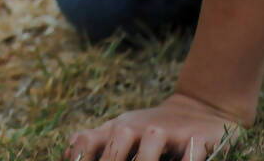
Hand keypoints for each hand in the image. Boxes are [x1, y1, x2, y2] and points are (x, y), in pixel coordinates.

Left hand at [65, 92, 242, 160]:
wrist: (197, 107)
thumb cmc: (149, 127)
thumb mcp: (120, 129)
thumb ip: (95, 141)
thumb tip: (66, 152)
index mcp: (118, 129)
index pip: (91, 141)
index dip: (82, 155)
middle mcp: (138, 128)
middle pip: (119, 140)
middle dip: (111, 159)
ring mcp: (166, 131)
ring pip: (151, 141)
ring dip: (145, 158)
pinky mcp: (195, 138)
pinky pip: (191, 151)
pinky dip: (188, 159)